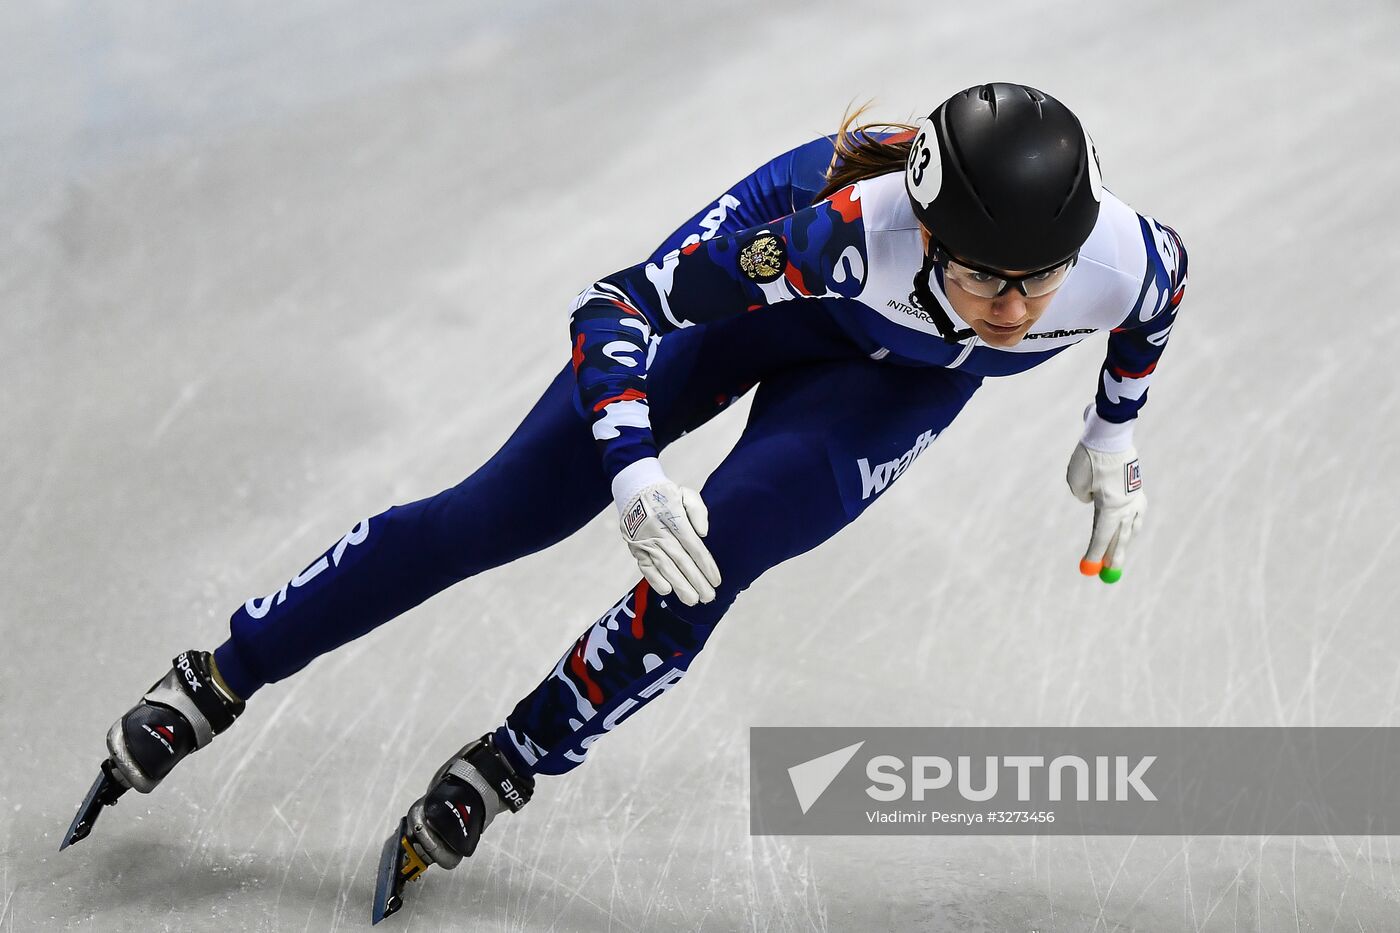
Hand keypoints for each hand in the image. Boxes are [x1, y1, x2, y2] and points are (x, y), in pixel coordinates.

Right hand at [615, 471, 720, 605]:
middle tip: (708, 597)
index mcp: (674, 518)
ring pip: (664, 567)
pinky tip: (667, 591)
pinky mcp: (636, 548)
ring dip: (678, 585)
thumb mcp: (686, 493)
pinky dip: (655, 580)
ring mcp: (646, 542)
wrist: (635, 490)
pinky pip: (645, 567)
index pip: (693, 546)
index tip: (717, 581)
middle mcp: (659, 532)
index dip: (706, 565)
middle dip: (696, 581)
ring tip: (692, 601)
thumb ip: (697, 510)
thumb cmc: (667, 495)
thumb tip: (704, 533)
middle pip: (681, 560)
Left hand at [1066, 442, 1144, 583]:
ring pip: (1130, 525)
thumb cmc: (1089, 457)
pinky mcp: (1136, 485)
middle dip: (1114, 556)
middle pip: (1120, 536)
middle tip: (1110, 573)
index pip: (1102, 537)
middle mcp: (1126, 505)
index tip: (1087, 569)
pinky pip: (1136, 510)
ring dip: (1125, 541)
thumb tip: (1092, 503)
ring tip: (1120, 556)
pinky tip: (1131, 527)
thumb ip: (1084, 497)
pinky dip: (1132, 522)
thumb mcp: (1077, 482)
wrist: (1111, 432)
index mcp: (1111, 507)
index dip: (1095, 554)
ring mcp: (1134, 495)